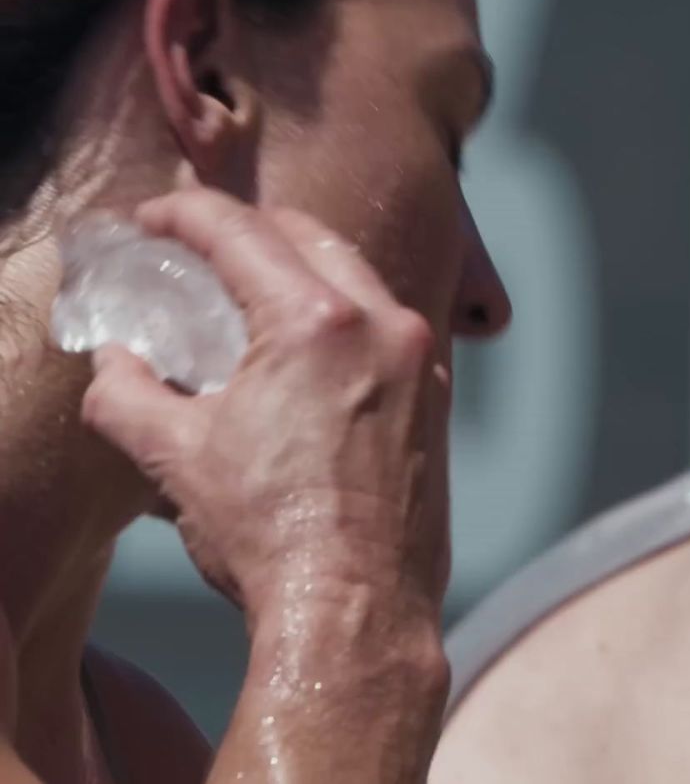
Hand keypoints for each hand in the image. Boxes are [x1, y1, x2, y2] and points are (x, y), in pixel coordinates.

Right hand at [80, 188, 451, 623]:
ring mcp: (422, 362)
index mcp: (317, 322)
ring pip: (358, 280)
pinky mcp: (438, 400)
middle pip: (310, 237)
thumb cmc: (271, 535)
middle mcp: (383, 326)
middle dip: (251, 229)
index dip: (185, 216)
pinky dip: (346, 320)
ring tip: (253, 296)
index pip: (241, 232)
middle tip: (203, 246)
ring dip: (304, 271)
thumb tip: (115, 362)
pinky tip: (310, 352)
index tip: (153, 222)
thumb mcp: (173, 456)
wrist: (357, 608)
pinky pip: (388, 329)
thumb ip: (126, 390)